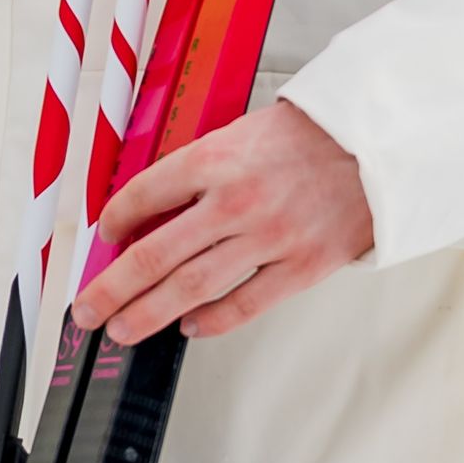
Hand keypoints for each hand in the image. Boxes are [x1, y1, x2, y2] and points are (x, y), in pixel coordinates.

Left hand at [71, 99, 373, 344]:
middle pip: (156, 254)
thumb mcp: (239, 133)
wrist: (377, 146)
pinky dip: (212, 321)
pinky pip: (246, 303)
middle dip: (113, 287)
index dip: (115, 218)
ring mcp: (269, 238)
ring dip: (150, 312)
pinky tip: (188, 327)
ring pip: (193, 286)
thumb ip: (199, 169)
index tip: (103, 235)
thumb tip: (154, 206)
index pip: (144, 193)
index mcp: (214, 159)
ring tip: (122, 329)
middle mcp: (235, 202)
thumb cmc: (308, 137)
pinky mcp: (302, 266)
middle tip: (86, 311)